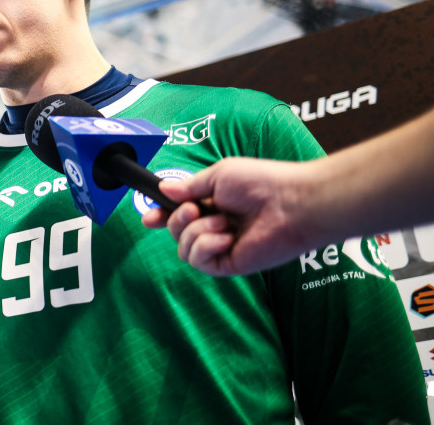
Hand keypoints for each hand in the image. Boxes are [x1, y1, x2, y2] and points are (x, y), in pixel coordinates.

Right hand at [141, 157, 315, 275]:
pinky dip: (205, 246)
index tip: (148, 217)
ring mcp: (222, 247)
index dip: (161, 217)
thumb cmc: (261, 183)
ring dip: (195, 232)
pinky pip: (198, 261)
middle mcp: (216, 227)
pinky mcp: (229, 264)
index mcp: (213, 204)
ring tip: (221, 222)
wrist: (290, 204)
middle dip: (177, 219)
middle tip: (195, 208)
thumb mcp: (217, 176)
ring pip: (183, 249)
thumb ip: (188, 187)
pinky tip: (225, 237)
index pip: (179, 215)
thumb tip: (163, 190)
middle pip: (176, 232)